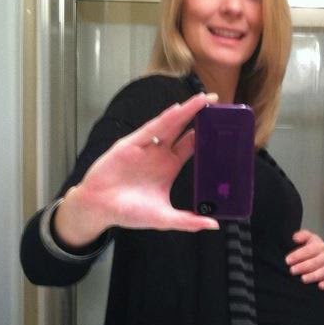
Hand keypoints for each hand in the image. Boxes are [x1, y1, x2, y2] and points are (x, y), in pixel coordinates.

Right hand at [55, 92, 219, 245]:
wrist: (99, 209)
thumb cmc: (129, 212)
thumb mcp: (164, 218)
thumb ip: (188, 221)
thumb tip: (214, 225)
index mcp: (169, 167)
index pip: (192, 146)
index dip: (207, 136)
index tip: (224, 127)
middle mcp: (159, 154)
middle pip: (184, 129)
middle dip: (200, 115)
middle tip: (219, 102)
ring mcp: (146, 147)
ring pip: (170, 124)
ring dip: (187, 111)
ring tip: (204, 98)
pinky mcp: (131, 145)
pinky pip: (151, 129)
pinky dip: (164, 119)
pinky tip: (178, 110)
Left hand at [285, 229, 323, 289]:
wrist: (323, 255)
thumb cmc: (312, 248)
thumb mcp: (308, 238)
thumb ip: (302, 235)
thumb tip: (295, 238)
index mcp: (319, 246)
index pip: (308, 251)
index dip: (297, 255)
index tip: (287, 260)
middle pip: (314, 263)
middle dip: (302, 267)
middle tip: (292, 271)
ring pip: (321, 272)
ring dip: (312, 276)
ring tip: (303, 279)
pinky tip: (319, 286)